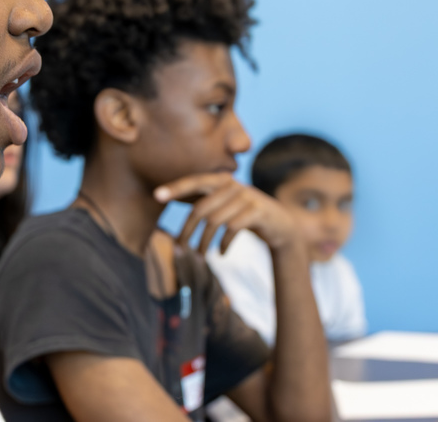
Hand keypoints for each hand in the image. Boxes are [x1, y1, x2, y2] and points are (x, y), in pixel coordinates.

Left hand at [155, 172, 300, 253]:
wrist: (281, 225)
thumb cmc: (243, 216)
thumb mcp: (223, 207)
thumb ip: (203, 204)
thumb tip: (172, 211)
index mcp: (221, 181)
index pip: (194, 182)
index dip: (175, 188)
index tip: (156, 196)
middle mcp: (233, 185)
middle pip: (200, 209)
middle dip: (186, 231)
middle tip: (178, 250)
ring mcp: (247, 196)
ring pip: (214, 221)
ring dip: (203, 243)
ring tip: (198, 256)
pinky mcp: (258, 211)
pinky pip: (232, 228)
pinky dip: (223, 244)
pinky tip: (220, 254)